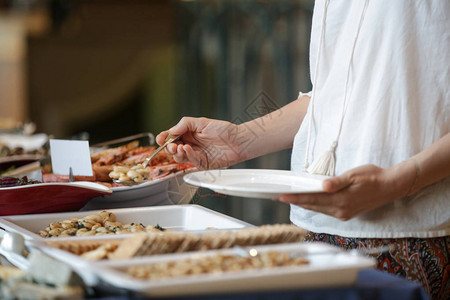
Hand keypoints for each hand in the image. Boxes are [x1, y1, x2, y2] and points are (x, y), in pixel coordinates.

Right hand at [156, 117, 247, 169]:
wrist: (238, 140)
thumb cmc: (223, 130)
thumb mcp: (201, 122)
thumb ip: (184, 124)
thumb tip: (171, 131)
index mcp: (188, 134)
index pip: (171, 138)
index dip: (164, 139)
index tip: (160, 139)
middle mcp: (190, 145)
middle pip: (172, 149)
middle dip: (169, 148)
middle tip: (171, 145)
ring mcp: (196, 155)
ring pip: (179, 157)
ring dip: (177, 152)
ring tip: (181, 146)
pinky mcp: (203, 164)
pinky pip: (191, 161)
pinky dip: (188, 155)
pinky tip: (188, 149)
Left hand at [278, 163, 414, 219]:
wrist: (391, 186)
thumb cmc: (373, 177)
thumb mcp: (354, 175)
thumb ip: (337, 182)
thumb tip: (322, 186)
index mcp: (341, 200)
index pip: (312, 199)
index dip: (296, 198)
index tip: (282, 196)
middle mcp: (341, 210)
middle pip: (312, 206)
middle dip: (295, 201)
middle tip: (279, 197)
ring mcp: (344, 214)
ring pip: (318, 209)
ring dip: (304, 204)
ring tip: (289, 198)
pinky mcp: (347, 213)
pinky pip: (326, 210)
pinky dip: (315, 206)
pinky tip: (308, 201)